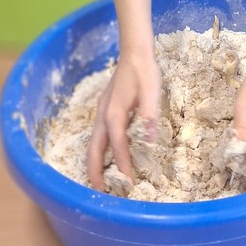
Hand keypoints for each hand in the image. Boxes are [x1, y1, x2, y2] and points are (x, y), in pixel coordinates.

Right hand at [86, 53, 161, 189]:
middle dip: (95, 172)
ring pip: (93, 143)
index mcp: (115, 114)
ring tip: (100, 180)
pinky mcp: (105, 108)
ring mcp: (102, 111)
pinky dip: (99, 150)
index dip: (122, 166)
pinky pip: (98, 135)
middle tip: (99, 192)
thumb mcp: (152, 91)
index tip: (128, 183)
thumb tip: (150, 140)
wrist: (134, 53)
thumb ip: (150, 114)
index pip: (117, 147)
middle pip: (94, 150)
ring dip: (94, 162)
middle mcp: (104, 116)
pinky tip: (107, 154)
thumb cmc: (144, 71)